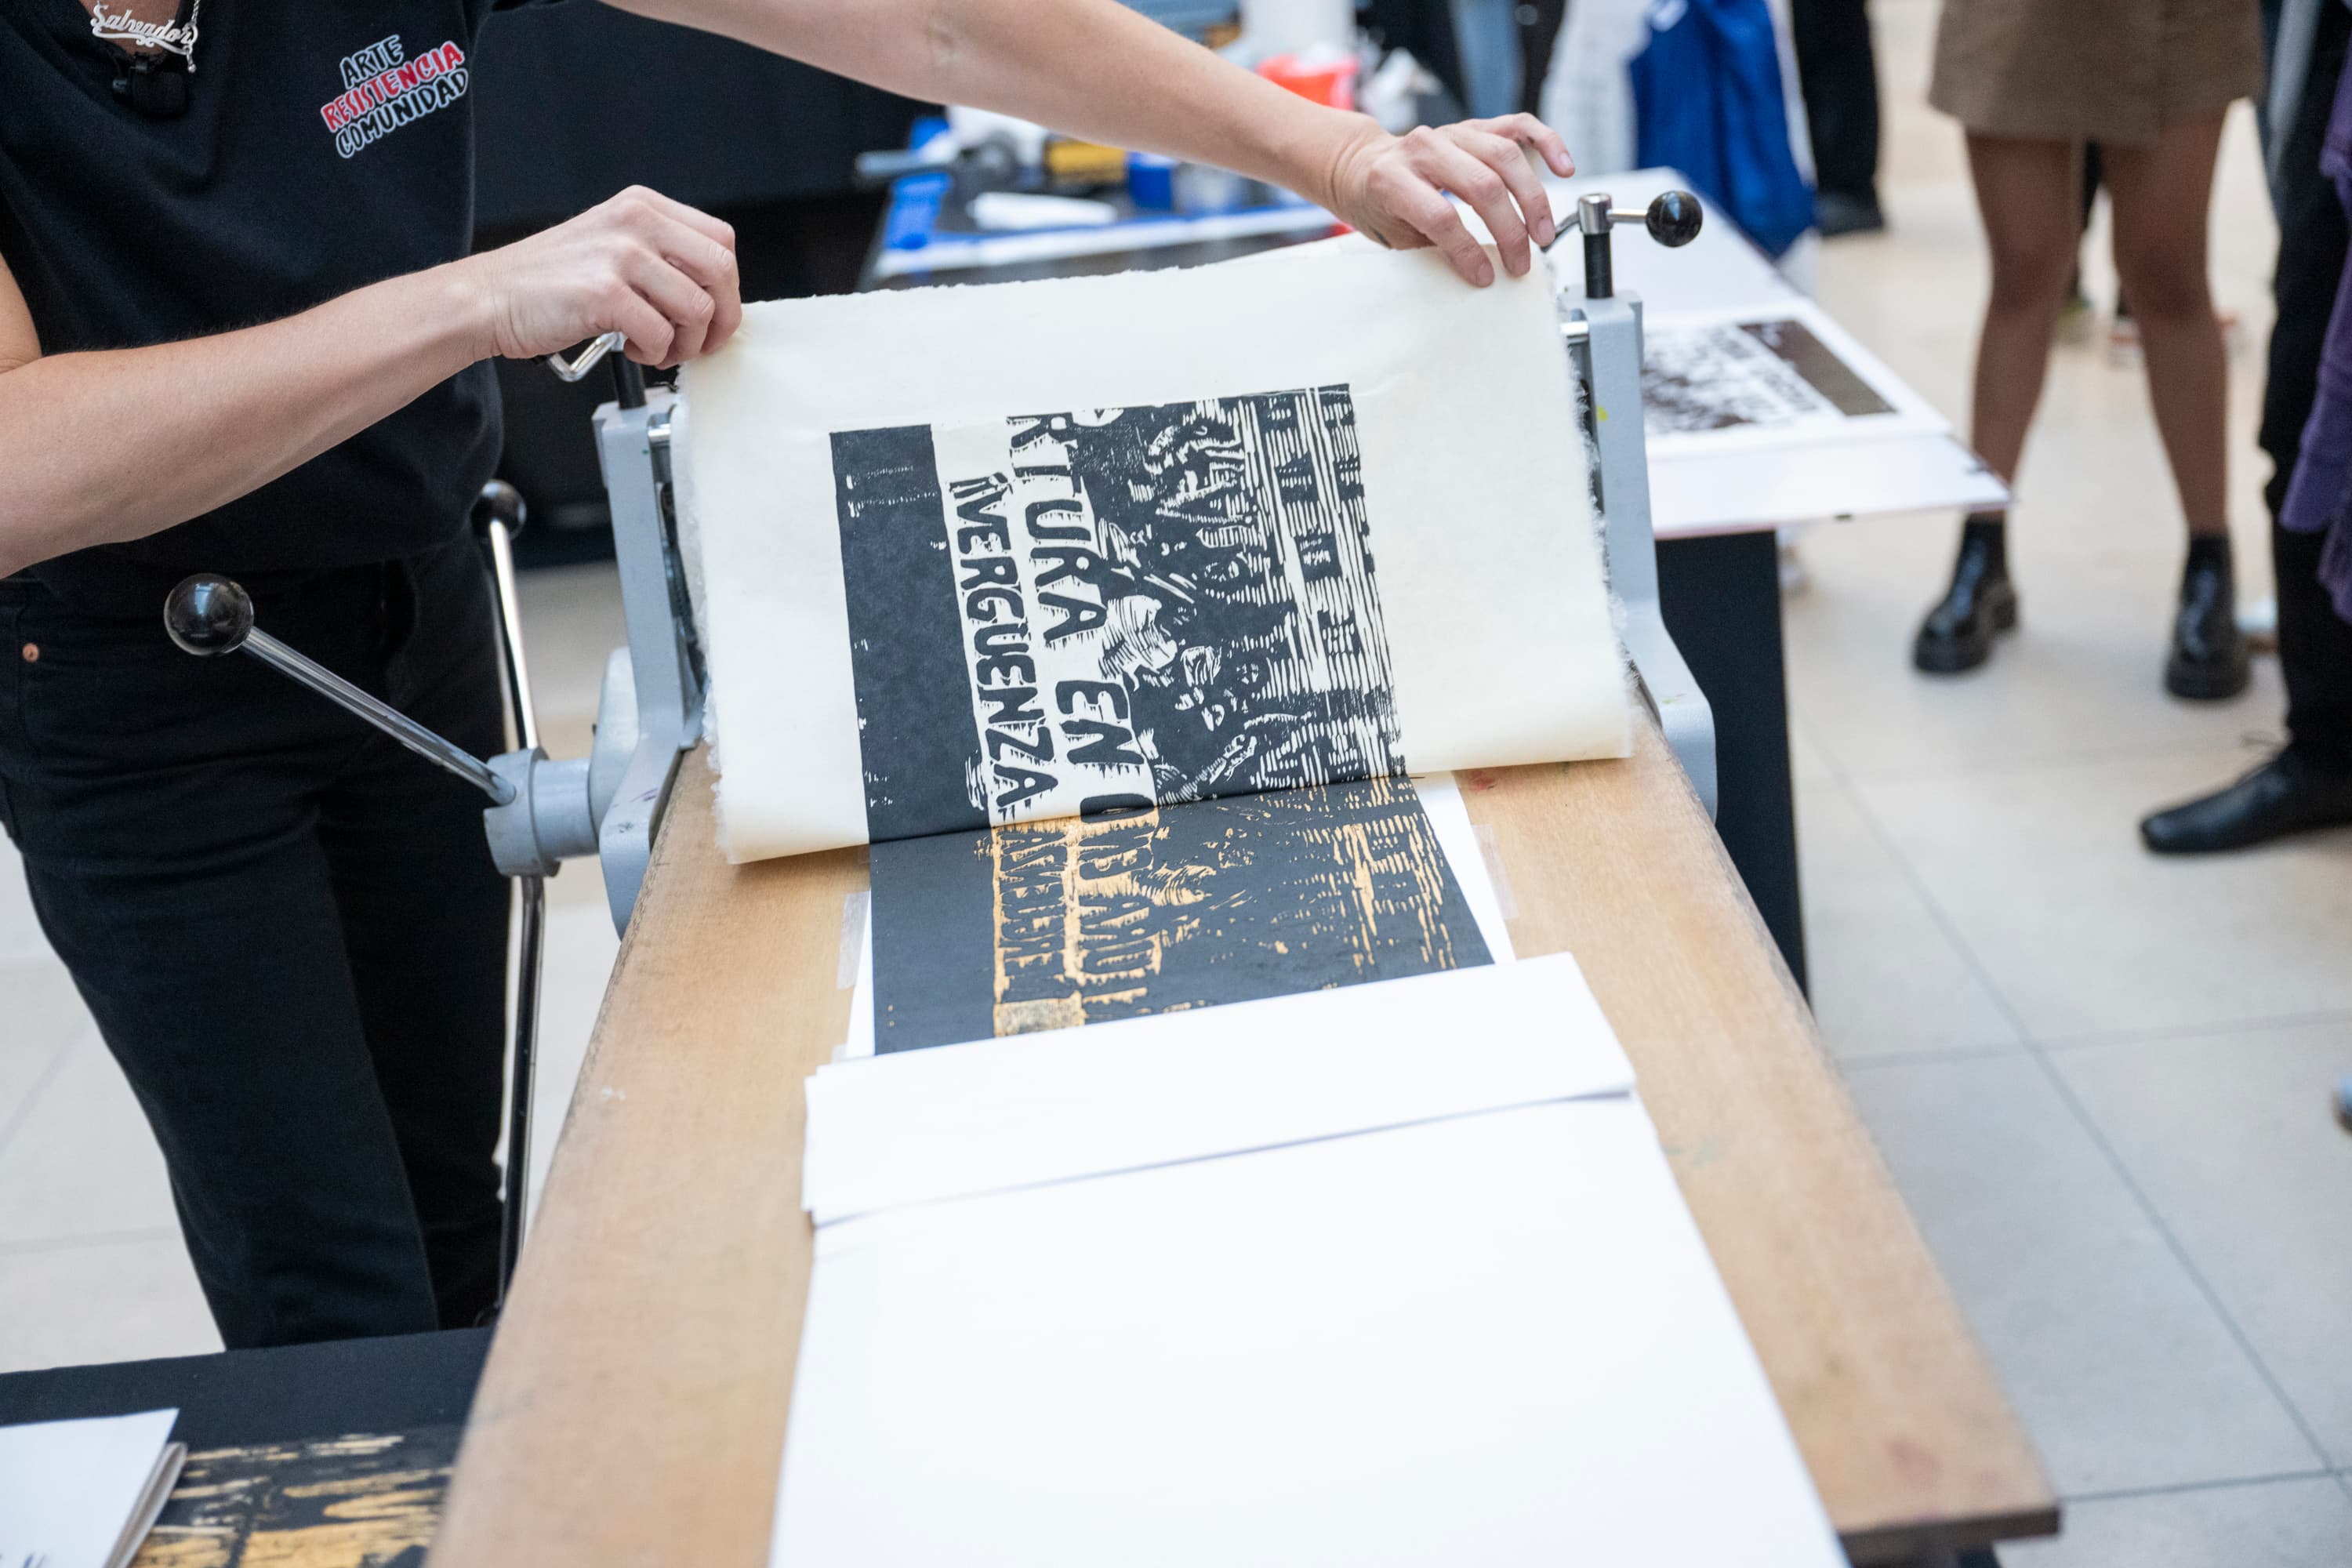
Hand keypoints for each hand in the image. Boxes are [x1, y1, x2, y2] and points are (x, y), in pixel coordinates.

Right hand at [454, 186, 742, 369]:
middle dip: (720, 319)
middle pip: (721, 271)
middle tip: (699, 342)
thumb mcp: (610, 244)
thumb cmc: (547, 281)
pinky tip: (634, 350)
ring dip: (685, 343)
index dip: (728, 287)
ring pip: (697, 309)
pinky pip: (661, 335)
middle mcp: (635, 222)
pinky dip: (655, 354)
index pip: (720, 241)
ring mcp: (620, 255)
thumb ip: (660, 256)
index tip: (715, 314)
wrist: (488, 297)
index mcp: (642, 206)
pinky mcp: (605, 293)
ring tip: (658, 349)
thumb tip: (713, 295)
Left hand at [1321, 115, 1575, 285]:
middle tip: (1522, 262)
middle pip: (1482, 185)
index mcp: (1393, 179)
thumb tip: (1478, 272)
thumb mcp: (1394, 236)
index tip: (1485, 276)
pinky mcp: (1474, 126)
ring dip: (1532, 199)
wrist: (1365, 166)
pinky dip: (1546, 143)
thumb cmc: (1380, 206)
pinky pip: (1517, 126)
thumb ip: (1432, 247)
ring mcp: (1452, 132)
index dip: (1467, 251)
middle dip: (1509, 230)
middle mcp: (1423, 148)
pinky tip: (1564, 167)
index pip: (1441, 216)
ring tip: (1543, 234)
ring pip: (1505, 156)